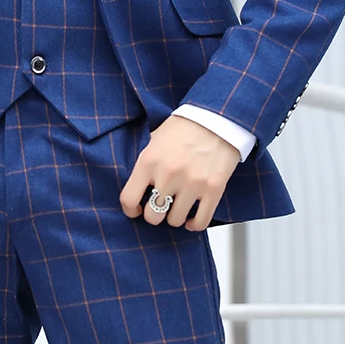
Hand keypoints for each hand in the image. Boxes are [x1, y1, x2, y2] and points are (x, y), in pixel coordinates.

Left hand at [119, 115, 240, 230]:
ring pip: (175, 221)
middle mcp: (168, 175)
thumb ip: (145, 164)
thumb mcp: (154, 140)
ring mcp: (191, 183)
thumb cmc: (183, 128)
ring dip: (174, 217)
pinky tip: (190, 218)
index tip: (136, 210)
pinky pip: (200, 222)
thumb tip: (137, 187)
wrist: (215, 119)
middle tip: (160, 208)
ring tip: (177, 207)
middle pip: (153, 216)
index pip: (129, 199)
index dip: (130, 210)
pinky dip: (194, 224)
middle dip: (154, 215)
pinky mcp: (213, 190)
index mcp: (148, 161)